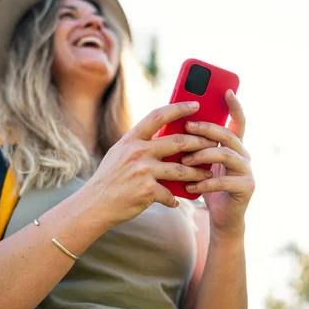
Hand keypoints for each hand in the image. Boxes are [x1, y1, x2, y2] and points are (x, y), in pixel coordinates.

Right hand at [84, 101, 216, 226]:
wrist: (94, 204)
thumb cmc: (110, 178)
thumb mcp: (120, 153)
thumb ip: (140, 143)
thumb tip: (166, 136)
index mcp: (131, 139)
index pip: (158, 115)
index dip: (179, 108)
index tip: (195, 104)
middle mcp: (137, 151)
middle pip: (178, 142)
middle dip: (199, 142)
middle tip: (213, 143)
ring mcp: (143, 171)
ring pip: (181, 169)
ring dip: (197, 173)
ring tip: (208, 174)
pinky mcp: (147, 190)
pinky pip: (170, 193)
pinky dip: (175, 198)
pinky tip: (178, 200)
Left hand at [182, 90, 254, 237]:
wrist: (222, 218)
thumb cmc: (207, 187)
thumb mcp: (200, 163)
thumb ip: (195, 146)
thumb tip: (174, 126)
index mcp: (234, 146)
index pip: (237, 121)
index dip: (234, 105)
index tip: (226, 90)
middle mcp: (244, 155)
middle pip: (227, 134)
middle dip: (206, 128)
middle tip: (187, 127)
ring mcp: (248, 171)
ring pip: (226, 154)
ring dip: (202, 155)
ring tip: (184, 161)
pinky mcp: (247, 187)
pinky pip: (224, 180)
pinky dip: (204, 183)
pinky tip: (190, 187)